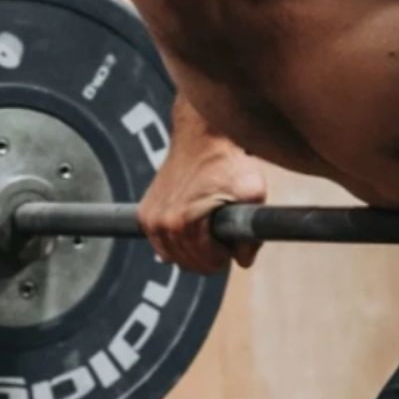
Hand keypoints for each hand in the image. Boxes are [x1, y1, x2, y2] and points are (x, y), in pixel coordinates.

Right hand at [138, 145, 267, 274]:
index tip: (233, 239)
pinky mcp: (144, 213)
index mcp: (183, 223)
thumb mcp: (252, 192)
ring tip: (210, 227)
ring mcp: (150, 219)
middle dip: (210, 255)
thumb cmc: (227, 160)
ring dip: (194, 250)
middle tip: (224, 233)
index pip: (208, 263)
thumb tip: (245, 260)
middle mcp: (160, 223)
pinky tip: (193, 227)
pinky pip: (161, 245)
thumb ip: (254, 231)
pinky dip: (177, 242)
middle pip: (190, 264)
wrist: (203, 135)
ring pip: (175, 257)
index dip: (226, 254)